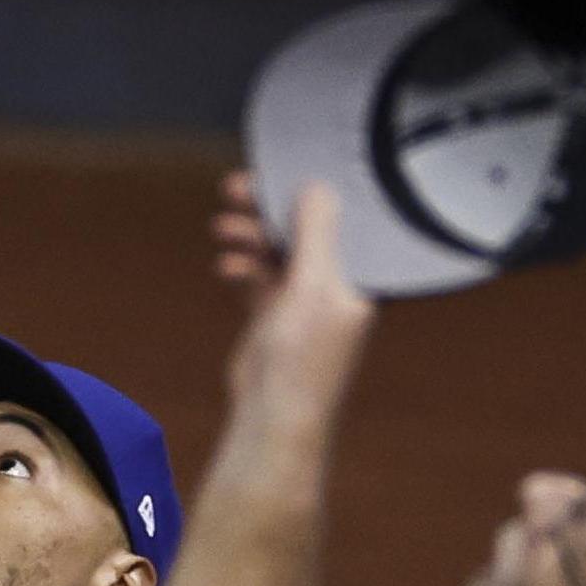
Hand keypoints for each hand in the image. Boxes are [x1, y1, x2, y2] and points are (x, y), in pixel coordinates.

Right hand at [212, 173, 375, 430]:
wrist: (274, 417)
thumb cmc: (305, 359)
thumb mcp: (314, 287)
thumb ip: (316, 234)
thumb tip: (316, 186)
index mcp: (362, 275)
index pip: (341, 216)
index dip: (311, 189)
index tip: (278, 168)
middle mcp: (337, 283)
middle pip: (303, 228)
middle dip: (269, 208)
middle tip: (235, 187)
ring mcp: (305, 300)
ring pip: (277, 250)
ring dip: (250, 235)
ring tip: (223, 228)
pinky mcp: (277, 315)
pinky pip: (259, 276)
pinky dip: (243, 267)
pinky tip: (228, 267)